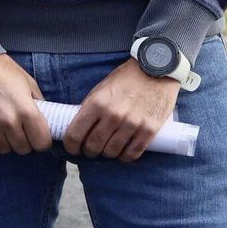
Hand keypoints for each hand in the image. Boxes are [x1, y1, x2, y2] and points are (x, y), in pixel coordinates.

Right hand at [0, 54, 51, 154]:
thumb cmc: (1, 69)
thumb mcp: (28, 82)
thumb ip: (38, 103)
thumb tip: (44, 120)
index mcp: (26, 110)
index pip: (41, 144)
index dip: (41, 141)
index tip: (37, 136)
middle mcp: (8, 121)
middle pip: (22, 149)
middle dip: (23, 142)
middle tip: (19, 130)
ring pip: (3, 148)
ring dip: (5, 140)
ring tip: (2, 127)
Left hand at [63, 61, 180, 161]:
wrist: (156, 71)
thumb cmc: (126, 79)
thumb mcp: (100, 89)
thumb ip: (90, 107)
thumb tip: (79, 127)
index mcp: (96, 103)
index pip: (75, 134)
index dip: (71, 146)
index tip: (72, 148)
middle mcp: (113, 115)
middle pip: (93, 146)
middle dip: (89, 151)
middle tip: (90, 150)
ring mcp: (132, 124)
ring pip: (112, 152)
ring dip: (107, 154)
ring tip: (107, 149)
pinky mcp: (149, 130)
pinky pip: (132, 153)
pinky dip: (125, 157)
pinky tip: (122, 153)